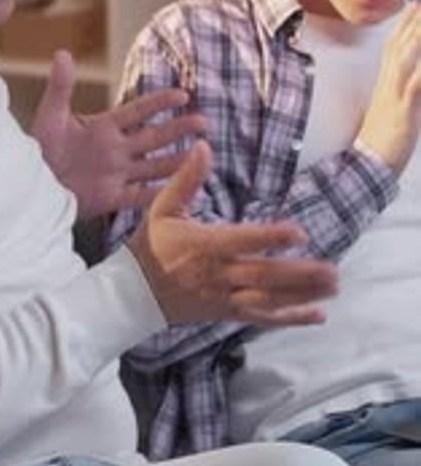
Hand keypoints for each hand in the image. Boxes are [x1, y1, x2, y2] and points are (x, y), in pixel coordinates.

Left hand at [32, 50, 206, 218]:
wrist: (31, 183)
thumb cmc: (38, 149)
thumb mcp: (50, 116)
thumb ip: (60, 87)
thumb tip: (63, 53)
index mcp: (103, 127)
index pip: (137, 111)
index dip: (159, 103)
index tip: (182, 95)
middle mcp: (115, 150)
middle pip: (153, 137)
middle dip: (178, 129)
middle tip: (204, 122)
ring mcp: (115, 174)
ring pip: (153, 166)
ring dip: (175, 160)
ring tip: (200, 154)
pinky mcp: (109, 198)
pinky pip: (138, 196)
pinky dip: (158, 194)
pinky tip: (179, 191)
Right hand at [128, 140, 338, 325]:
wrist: (133, 292)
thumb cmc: (151, 244)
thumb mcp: (163, 206)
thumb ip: (186, 178)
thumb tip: (203, 145)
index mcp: (205, 245)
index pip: (243, 241)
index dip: (271, 238)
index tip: (299, 233)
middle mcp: (218, 274)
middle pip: (264, 277)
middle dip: (299, 275)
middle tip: (332, 271)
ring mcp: (224, 297)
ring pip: (268, 300)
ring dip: (302, 296)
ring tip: (333, 288)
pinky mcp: (226, 312)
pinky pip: (261, 318)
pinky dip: (290, 319)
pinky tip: (318, 316)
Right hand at [357, 2, 420, 173]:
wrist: (370, 163)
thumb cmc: (384, 138)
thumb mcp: (394, 107)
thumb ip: (404, 89)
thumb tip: (412, 78)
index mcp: (386, 82)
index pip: (395, 46)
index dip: (406, 24)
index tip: (415, 5)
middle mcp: (389, 83)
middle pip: (400, 45)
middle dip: (413, 22)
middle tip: (420, 2)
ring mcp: (394, 94)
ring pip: (406, 58)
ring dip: (416, 38)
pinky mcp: (402, 110)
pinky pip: (414, 86)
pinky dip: (419, 71)